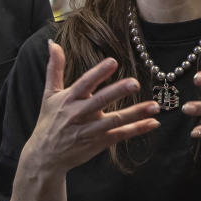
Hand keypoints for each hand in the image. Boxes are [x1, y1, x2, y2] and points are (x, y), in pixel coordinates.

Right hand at [21, 40, 159, 177]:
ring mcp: (90, 130)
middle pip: (101, 100)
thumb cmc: (49, 121)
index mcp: (69, 99)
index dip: (98, 73)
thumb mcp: (49, 94)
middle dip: (118, 91)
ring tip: (155, 106)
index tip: (113, 62)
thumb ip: (54, 68)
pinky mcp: (98, 143)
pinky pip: (120, 135)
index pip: (85, 83)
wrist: (45, 156)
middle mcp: (79, 114)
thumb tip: (52, 43)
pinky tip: (152, 123)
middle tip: (135, 83)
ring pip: (115, 120)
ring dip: (136, 113)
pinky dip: (137, 129)